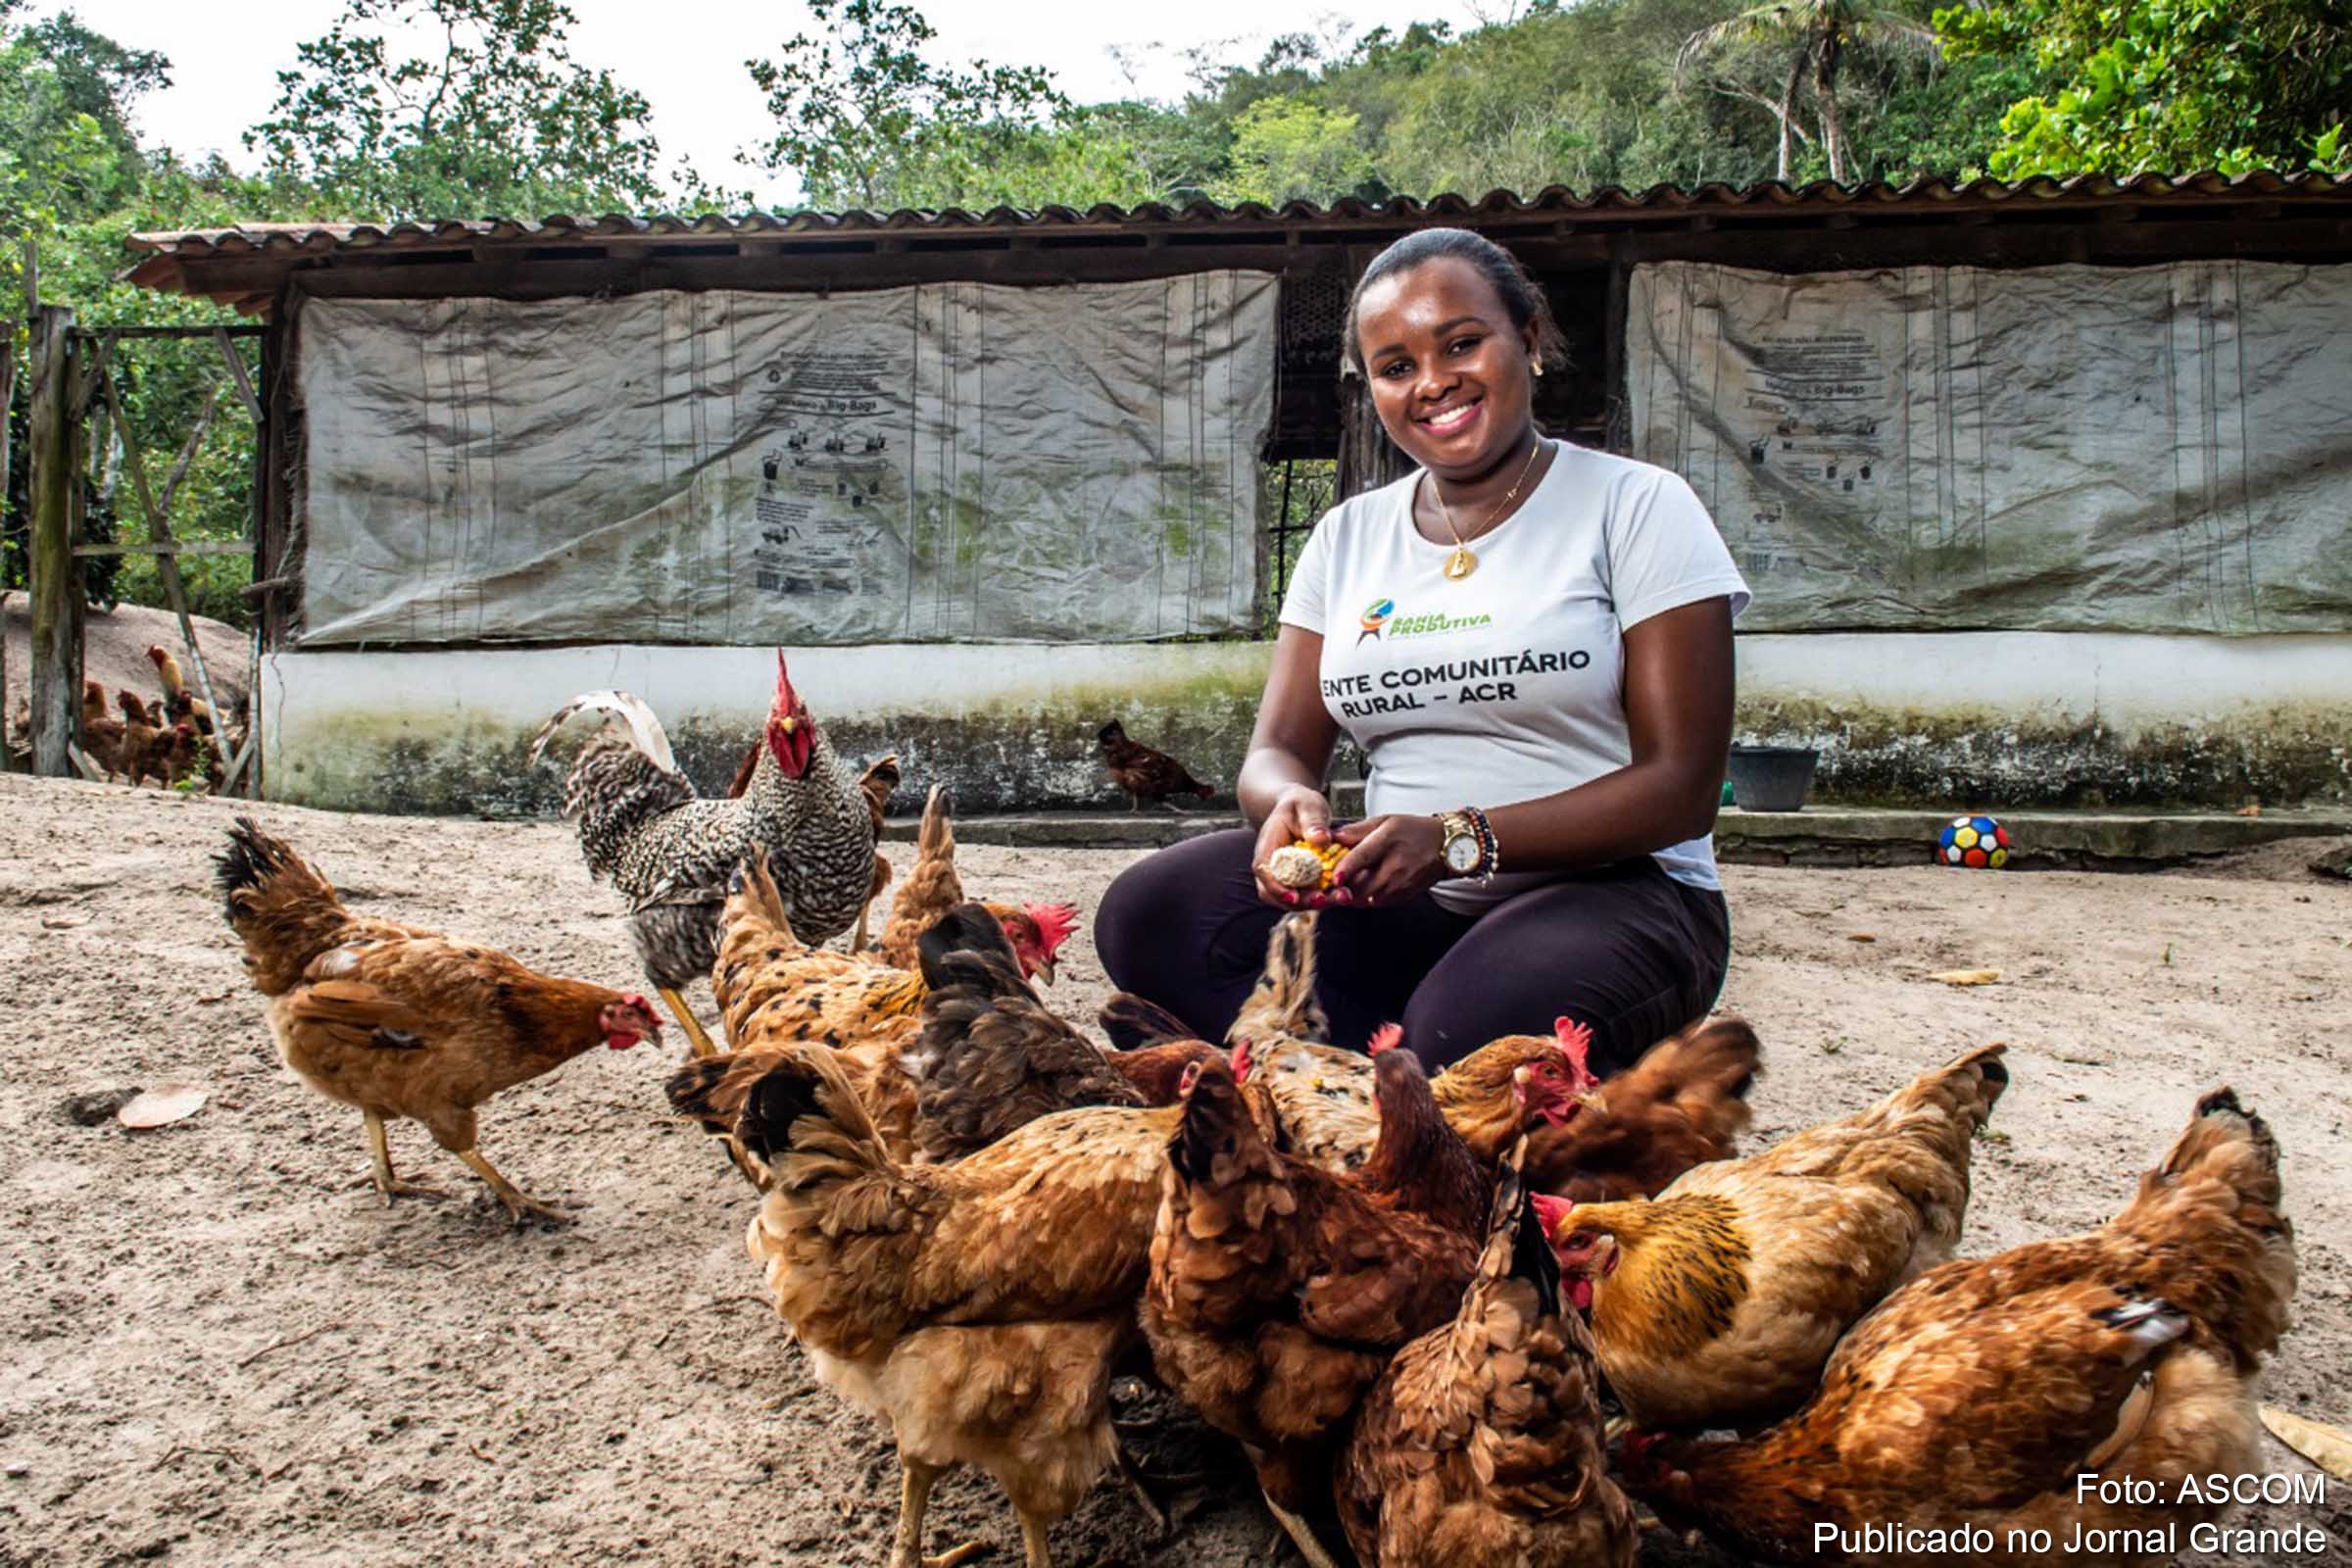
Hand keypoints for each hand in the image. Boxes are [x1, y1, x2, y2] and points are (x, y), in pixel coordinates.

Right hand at [1251, 785, 1334, 908]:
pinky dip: (1323, 898)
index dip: (1276, 887)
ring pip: (1292, 900)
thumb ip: (1313, 821)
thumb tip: (1320, 838)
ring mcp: (1282, 877)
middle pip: (1276, 893)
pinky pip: (1306, 896)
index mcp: (1267, 847)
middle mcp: (1270, 867)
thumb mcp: (1307, 805)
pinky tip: (1343, 893)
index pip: (1264, 871)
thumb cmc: (1301, 804)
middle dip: (1301, 901)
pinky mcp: (1297, 883)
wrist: (1299, 809)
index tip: (1295, 896)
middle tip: (1326, 900)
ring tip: (1342, 897)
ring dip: (1315, 903)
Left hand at [1329, 814, 1446, 907]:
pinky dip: (1366, 897)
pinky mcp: (1404, 896)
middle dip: (1342, 887)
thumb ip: (1356, 830)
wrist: (1444, 846)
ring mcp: (1402, 883)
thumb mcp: (1385, 821)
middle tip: (1331, 882)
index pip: (1362, 857)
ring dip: (1352, 894)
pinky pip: (1377, 902)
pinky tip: (1365, 886)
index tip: (1333, 878)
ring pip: (1367, 898)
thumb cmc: (1412, 831)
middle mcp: (1396, 864)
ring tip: (1346, 883)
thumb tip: (1331, 837)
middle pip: (1361, 885)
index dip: (1345, 869)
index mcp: (1388, 840)